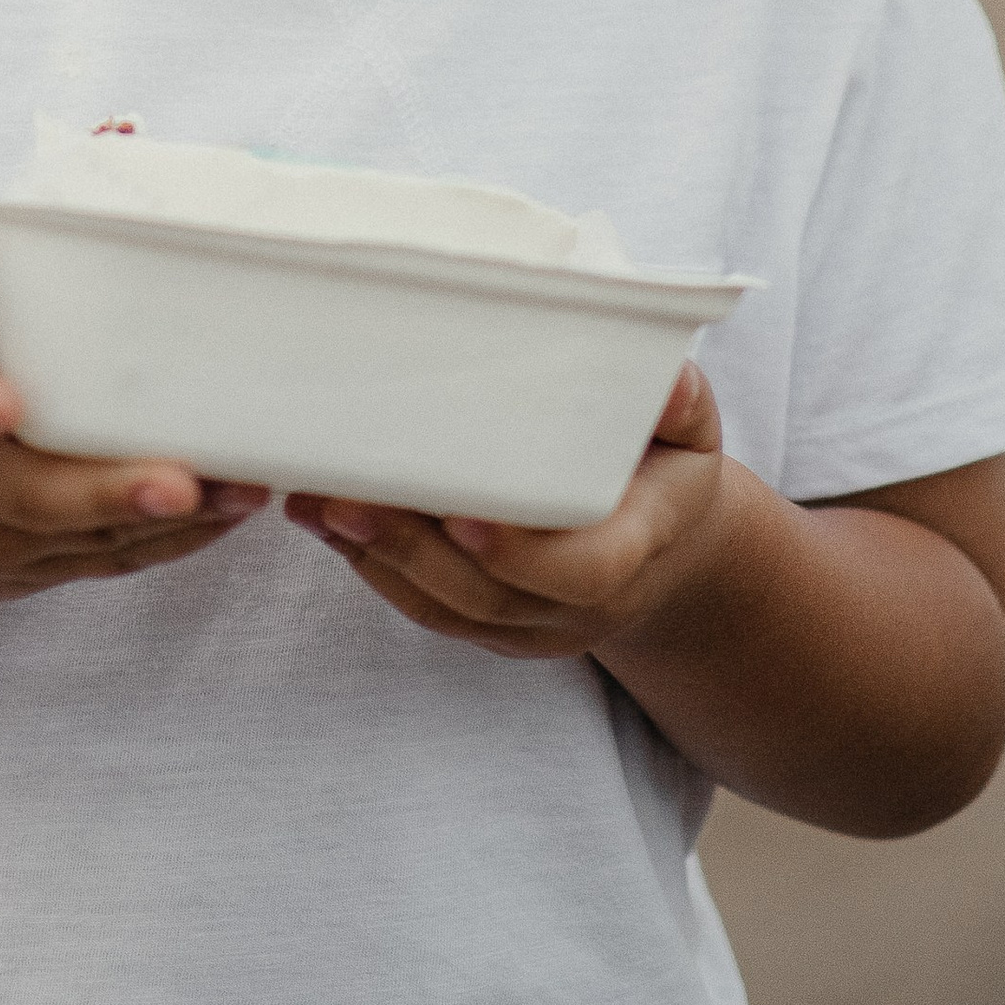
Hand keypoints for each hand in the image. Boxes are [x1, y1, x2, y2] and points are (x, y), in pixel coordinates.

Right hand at [0, 226, 268, 600]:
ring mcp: (1, 545)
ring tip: (242, 488)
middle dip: (110, 492)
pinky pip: (111, 560)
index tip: (2, 402)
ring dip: (170, 520)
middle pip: (36, 499)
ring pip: (90, 538)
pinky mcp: (38, 572)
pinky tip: (227, 509)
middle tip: (179, 481)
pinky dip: (173, 540)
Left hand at [284, 361, 727, 657]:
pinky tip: (323, 518)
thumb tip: (665, 376)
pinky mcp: (493, 628)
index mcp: (637, 548)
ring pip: (447, 608)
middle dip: (412, 548)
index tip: (462, 512)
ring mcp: (533, 626)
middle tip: (344, 495)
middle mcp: (581, 604)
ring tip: (314, 499)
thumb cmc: (668, 469)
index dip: (520, 551)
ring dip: (376, 556)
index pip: (582, 569)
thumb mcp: (690, 432)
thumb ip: (677, 403)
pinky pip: (427, 609)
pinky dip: (372, 566)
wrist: (668, 552)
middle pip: (489, 595)